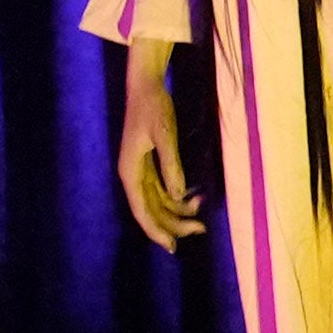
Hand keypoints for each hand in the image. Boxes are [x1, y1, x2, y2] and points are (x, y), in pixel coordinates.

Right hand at [118, 43, 205, 250]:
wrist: (145, 86)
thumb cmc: (153, 106)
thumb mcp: (164, 134)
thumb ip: (171, 164)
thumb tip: (177, 195)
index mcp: (130, 172)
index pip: (142, 210)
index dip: (156, 230)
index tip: (172, 247)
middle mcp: (132, 176)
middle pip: (151, 210)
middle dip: (174, 223)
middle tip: (201, 229)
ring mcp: (141, 171)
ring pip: (158, 202)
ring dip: (178, 211)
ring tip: (201, 214)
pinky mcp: (149, 164)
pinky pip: (162, 189)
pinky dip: (177, 197)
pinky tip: (195, 198)